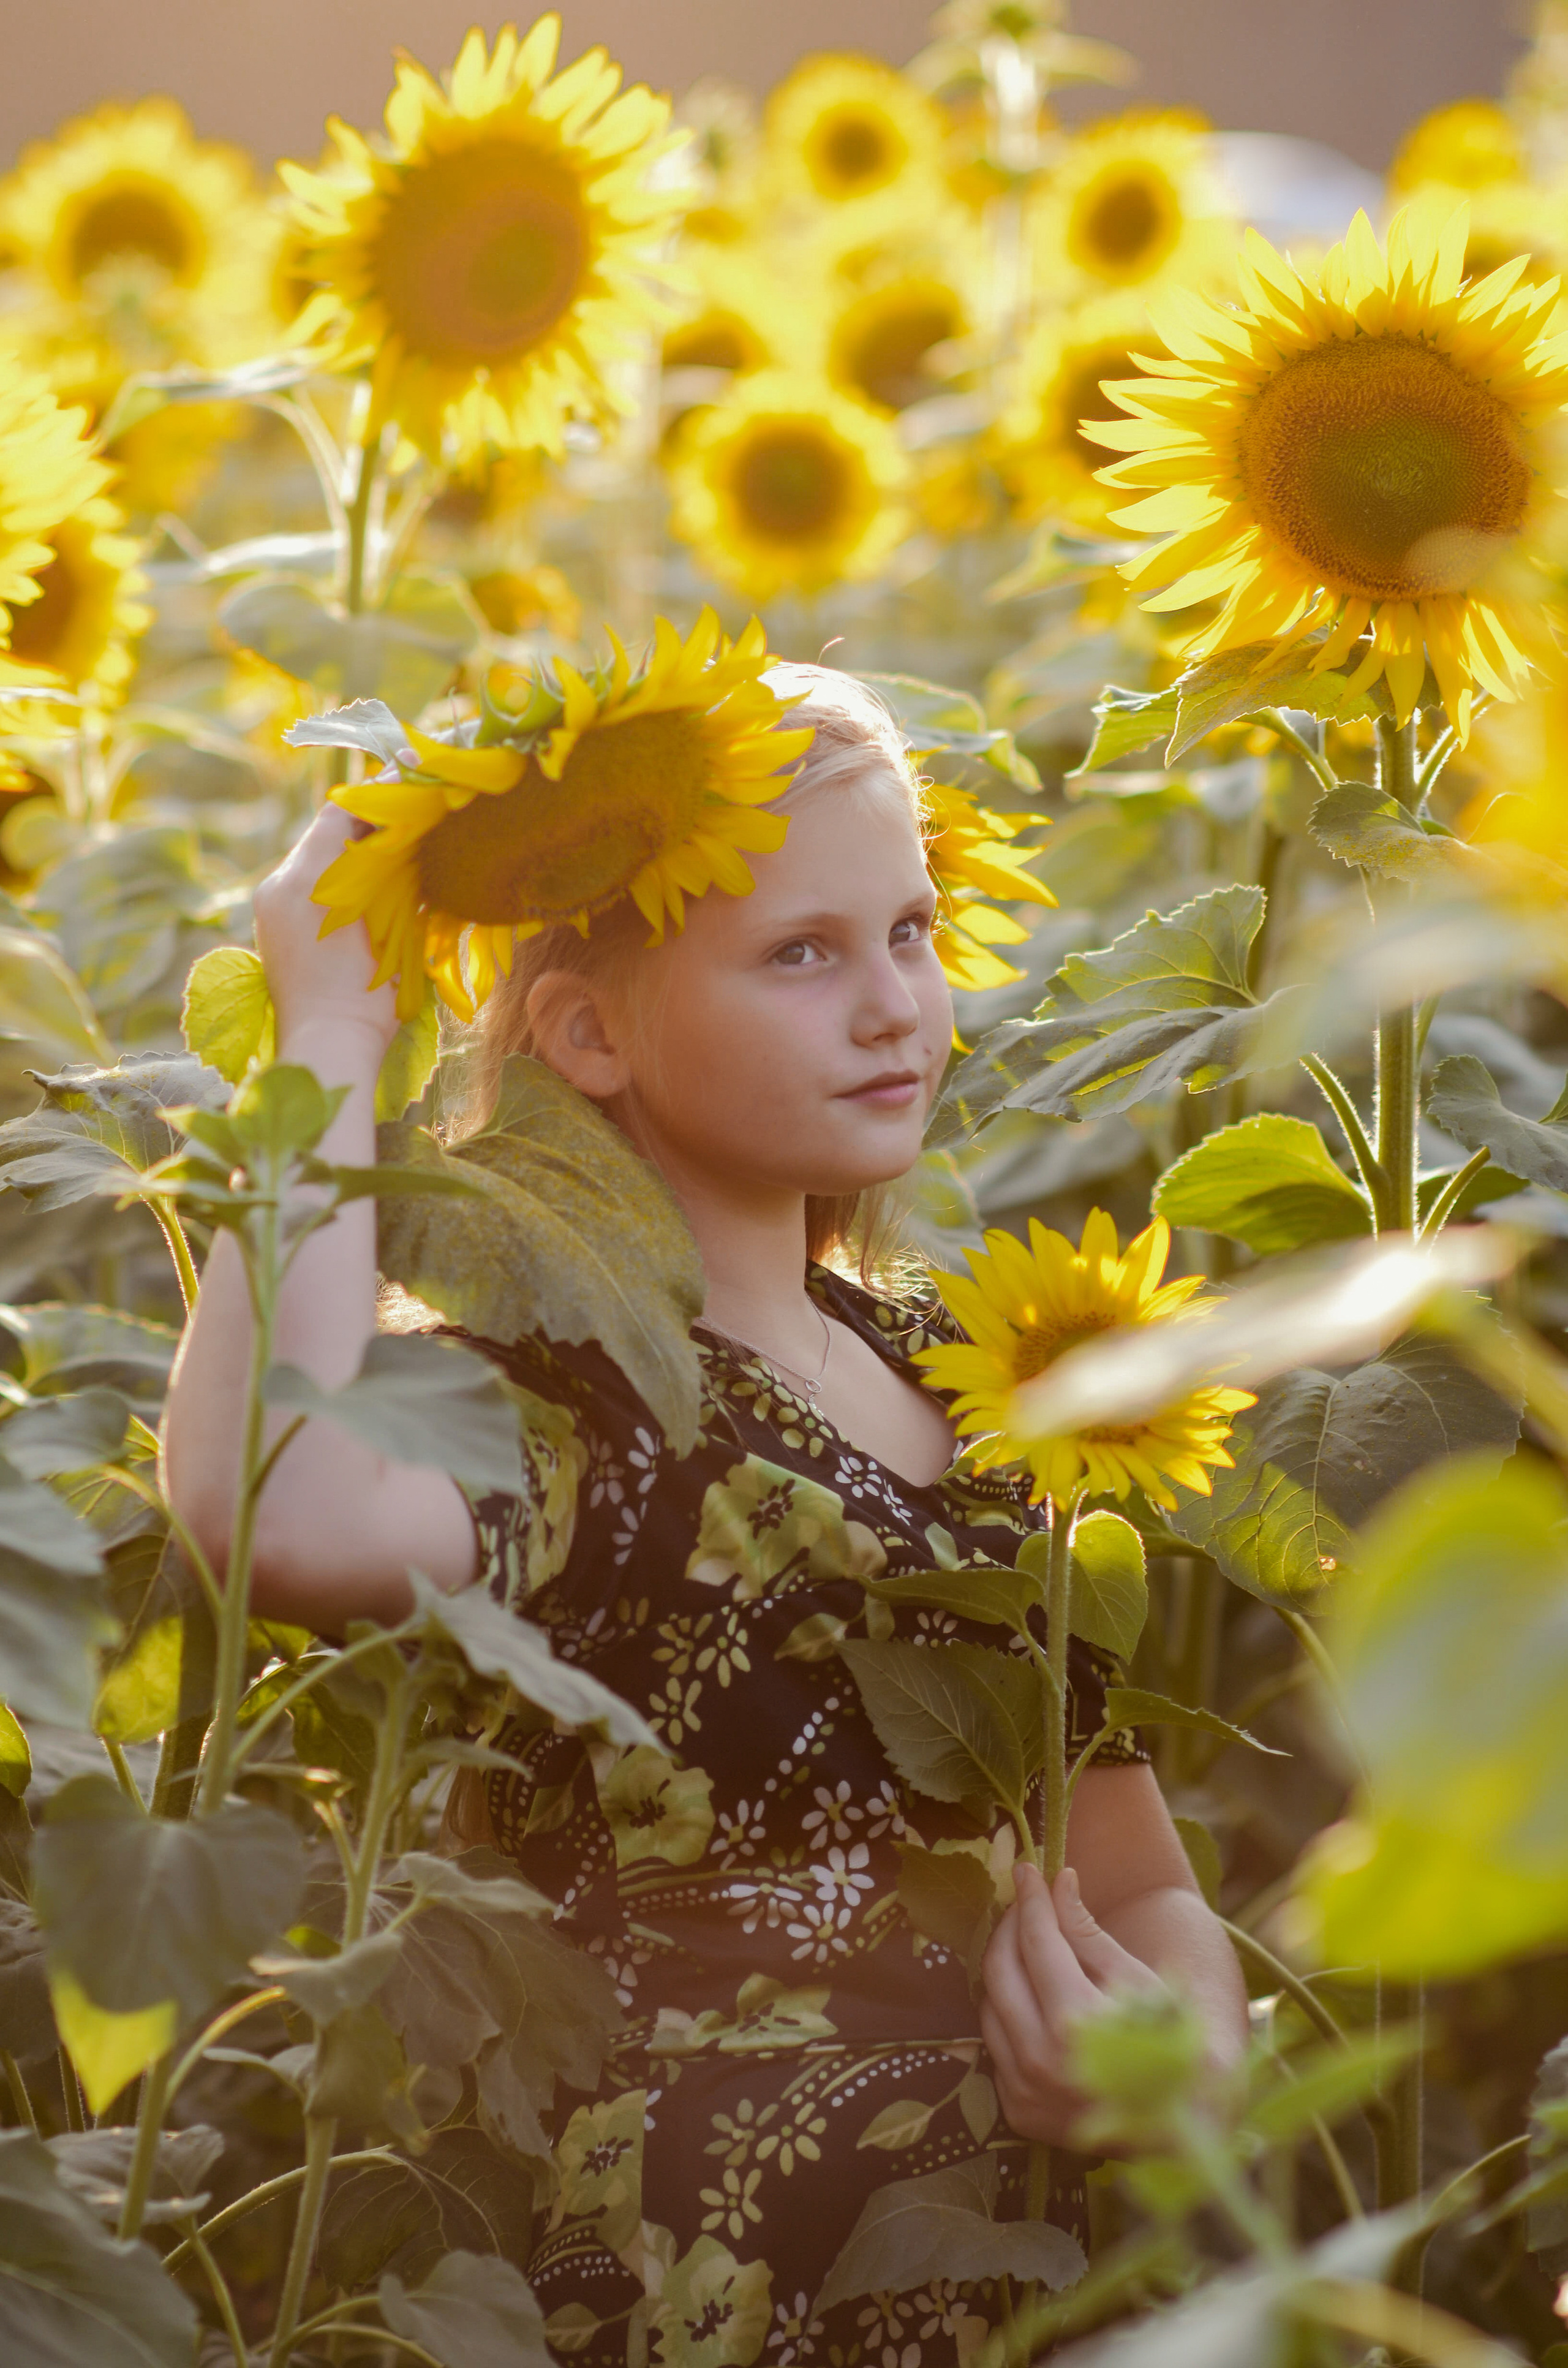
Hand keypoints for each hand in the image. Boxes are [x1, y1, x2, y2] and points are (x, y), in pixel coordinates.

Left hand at [252, 804, 399, 1055]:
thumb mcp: (389, 926)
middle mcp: (279, 885)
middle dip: (366, 828)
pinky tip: (363, 896)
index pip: (340, 812)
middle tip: (408, 825)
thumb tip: (404, 837)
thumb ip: (389, 874)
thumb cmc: (366, 995)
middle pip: (326, 834)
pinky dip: (333, 882)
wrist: (329, 1046)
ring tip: (390, 860)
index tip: (410, 793)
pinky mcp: (272, 929)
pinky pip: (305, 888)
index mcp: (304, 878)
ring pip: (315, 860)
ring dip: (349, 856)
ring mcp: (271, 908)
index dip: (377, 799)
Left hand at [979, 1862, 1167, 2146]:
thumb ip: (1087, 1933)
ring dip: (1006, 1969)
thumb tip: (1060, 1880)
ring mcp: (1024, 2091)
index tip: (1027, 1870)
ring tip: (1033, 1949)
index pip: (1037, 1941)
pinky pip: (995, 2046)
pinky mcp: (1017, 2112)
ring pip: (989, 2005)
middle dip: (1009, 1926)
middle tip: (1026, 1904)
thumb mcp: (1136, 1980)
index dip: (1031, 1900)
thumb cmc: (1165, 2042)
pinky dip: (1009, 2016)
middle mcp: (1040, 2059)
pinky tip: (1035, 2001)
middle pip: (1000, 1968)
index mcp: (1076, 2021)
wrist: (1177, 2128)